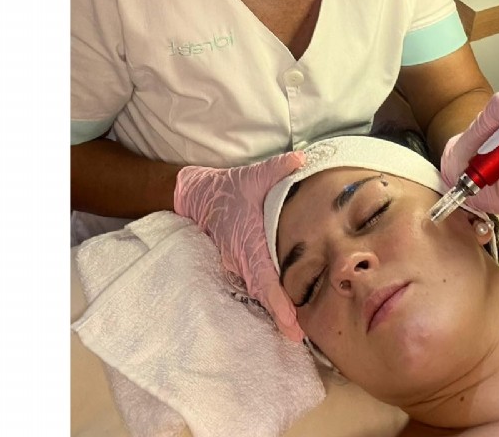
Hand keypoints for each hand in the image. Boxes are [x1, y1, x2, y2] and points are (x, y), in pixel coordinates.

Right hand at [174, 151, 306, 340]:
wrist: (197, 197)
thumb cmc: (229, 188)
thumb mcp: (253, 176)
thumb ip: (277, 169)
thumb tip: (300, 160)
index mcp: (247, 240)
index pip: (263, 275)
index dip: (276, 299)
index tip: (289, 320)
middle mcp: (241, 257)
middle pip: (262, 292)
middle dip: (279, 316)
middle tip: (298, 338)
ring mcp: (238, 264)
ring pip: (258, 292)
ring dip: (274, 311)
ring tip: (294, 334)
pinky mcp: (239, 264)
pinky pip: (254, 286)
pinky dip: (268, 300)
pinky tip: (283, 313)